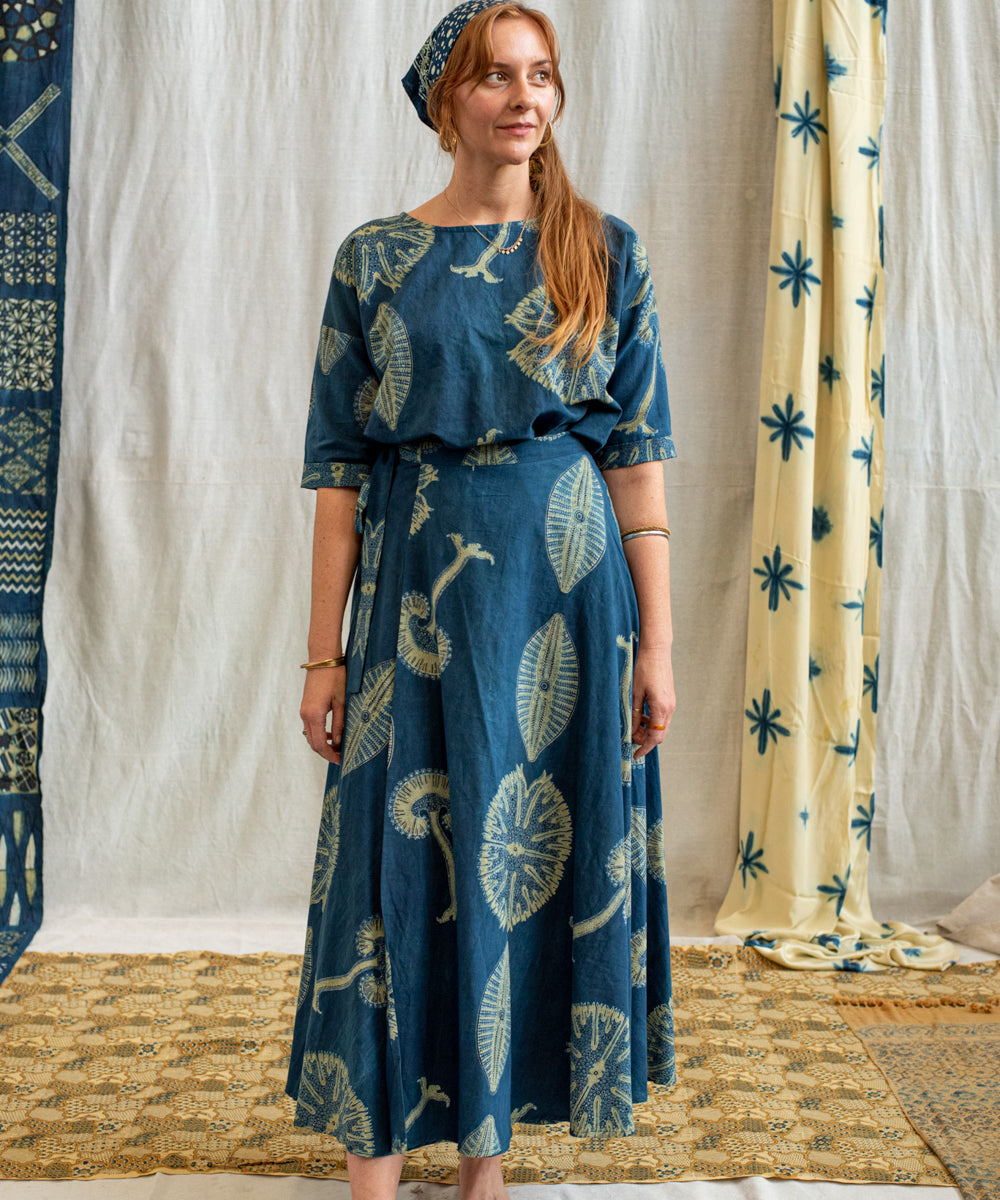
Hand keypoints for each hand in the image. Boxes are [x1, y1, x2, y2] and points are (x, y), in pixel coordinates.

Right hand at [300, 666, 346, 764]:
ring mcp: (303, 711)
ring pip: (311, 735)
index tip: (341, 761)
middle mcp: (305, 715)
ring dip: (323, 744)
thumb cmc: (335, 677)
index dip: (329, 755)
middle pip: (313, 743)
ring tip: (339, 747)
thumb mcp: (342, 701)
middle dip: (326, 752)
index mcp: (314, 715)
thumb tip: (339, 742)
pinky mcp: (306, 706)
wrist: (323, 659)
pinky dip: (320, 734)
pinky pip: (311, 726)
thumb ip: (340, 723)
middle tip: (342, 757)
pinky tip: (332, 734)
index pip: (319, 744)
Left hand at [630, 644, 674, 758]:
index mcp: (661, 708)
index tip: (635, 754)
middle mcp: (670, 708)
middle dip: (646, 740)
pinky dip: (653, 722)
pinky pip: (663, 718)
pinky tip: (641, 715)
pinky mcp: (670, 699)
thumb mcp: (635, 693)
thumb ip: (634, 714)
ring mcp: (672, 704)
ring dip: (649, 731)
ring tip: (634, 726)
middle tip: (630, 738)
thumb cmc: (645, 669)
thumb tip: (632, 731)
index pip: (655, 737)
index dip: (644, 748)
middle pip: (660, 735)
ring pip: (662, 727)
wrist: (657, 652)